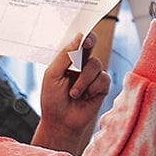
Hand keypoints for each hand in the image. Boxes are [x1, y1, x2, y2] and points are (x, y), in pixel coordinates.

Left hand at [33, 32, 110, 154]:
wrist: (61, 122)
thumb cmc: (53, 99)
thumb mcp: (53, 74)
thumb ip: (66, 56)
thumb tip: (79, 37)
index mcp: (68, 59)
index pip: (76, 41)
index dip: (82, 35)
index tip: (83, 33)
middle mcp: (81, 64)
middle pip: (91, 45)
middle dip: (90, 42)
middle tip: (86, 44)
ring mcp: (92, 75)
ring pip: (96, 64)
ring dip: (83, 79)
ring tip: (74, 94)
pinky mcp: (102, 87)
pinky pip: (103, 78)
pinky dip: (93, 87)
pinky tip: (85, 96)